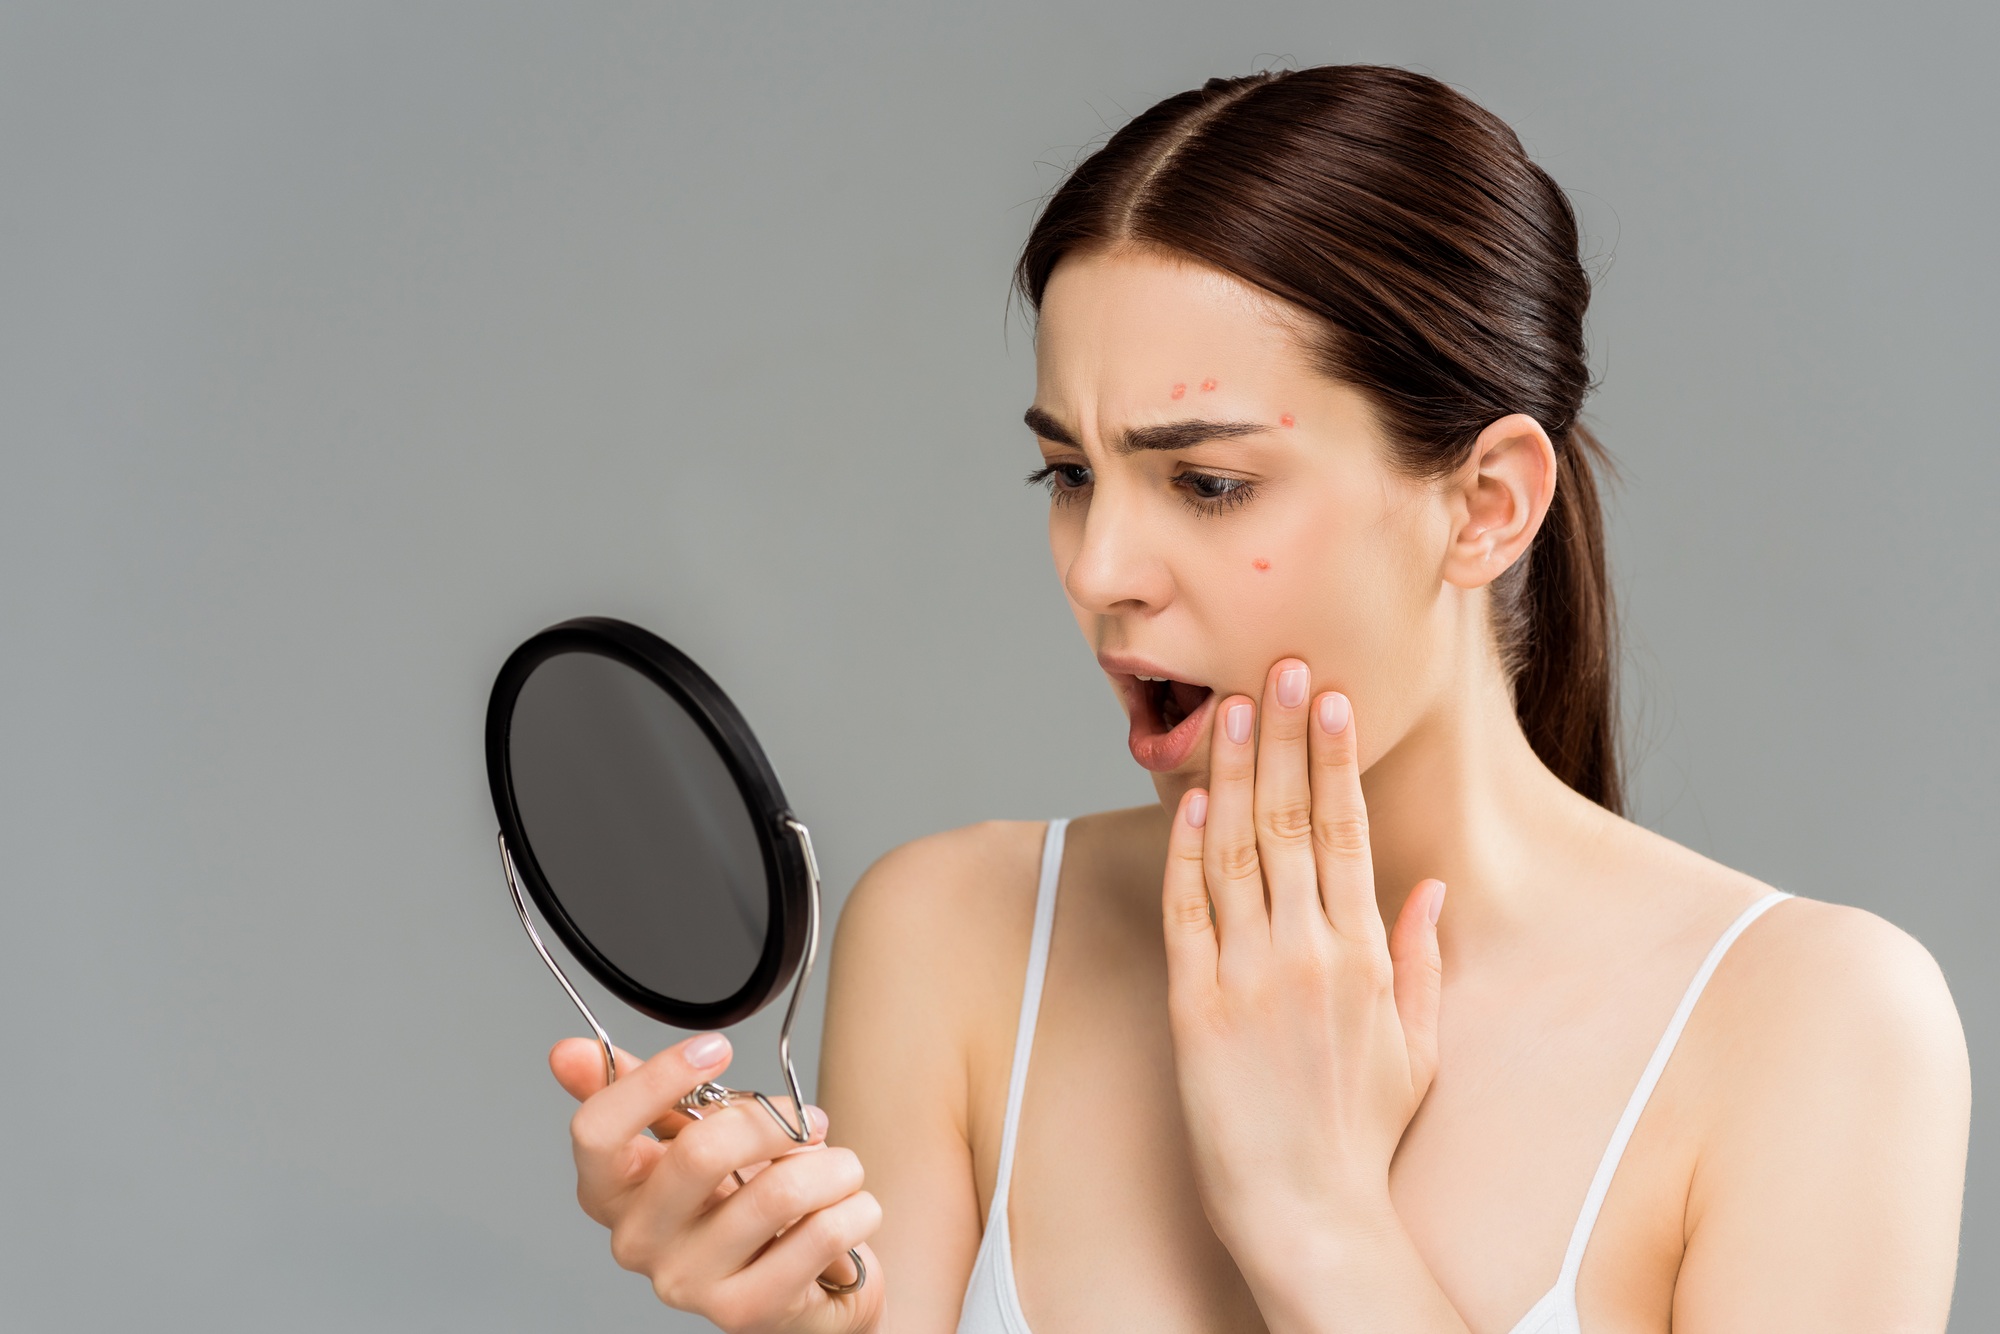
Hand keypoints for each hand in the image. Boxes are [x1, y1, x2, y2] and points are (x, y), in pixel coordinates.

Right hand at [550, 1033, 883, 1333]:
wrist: (800, 1284)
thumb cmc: (739, 1202)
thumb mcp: (690, 1137)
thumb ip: (643, 1089)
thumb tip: (568, 1052)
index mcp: (613, 1192)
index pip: (599, 1130)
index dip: (656, 1078)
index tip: (715, 1049)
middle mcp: (637, 1242)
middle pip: (700, 1152)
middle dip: (774, 1122)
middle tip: (808, 1120)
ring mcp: (688, 1282)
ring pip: (779, 1191)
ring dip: (832, 1166)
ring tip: (840, 1168)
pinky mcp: (744, 1311)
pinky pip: (820, 1233)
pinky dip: (854, 1209)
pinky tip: (849, 1210)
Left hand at [1160, 659, 1444, 1284]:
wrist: (1305, 1210)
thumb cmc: (1362, 1133)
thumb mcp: (1417, 1046)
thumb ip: (1422, 959)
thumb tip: (1429, 887)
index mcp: (1364, 956)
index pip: (1347, 831)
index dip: (1335, 758)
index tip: (1332, 698)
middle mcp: (1306, 953)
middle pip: (1289, 820)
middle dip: (1284, 736)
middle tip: (1280, 666)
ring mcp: (1245, 976)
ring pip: (1234, 849)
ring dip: (1230, 772)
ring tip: (1229, 707)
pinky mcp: (1193, 1004)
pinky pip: (1186, 910)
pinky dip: (1184, 849)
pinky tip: (1188, 799)